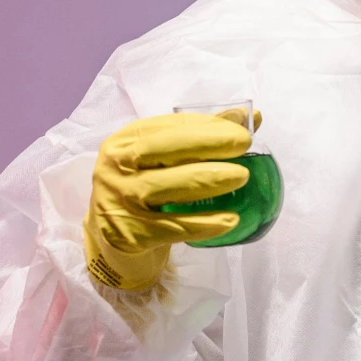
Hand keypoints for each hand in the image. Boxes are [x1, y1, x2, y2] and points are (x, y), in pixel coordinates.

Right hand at [83, 111, 256, 296]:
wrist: (110, 242)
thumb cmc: (143, 192)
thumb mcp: (162, 163)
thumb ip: (201, 138)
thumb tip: (251, 118)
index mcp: (125, 142)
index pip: (166, 127)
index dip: (204, 125)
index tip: (240, 129)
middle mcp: (116, 166)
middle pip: (161, 150)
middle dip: (206, 144)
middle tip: (244, 146)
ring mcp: (119, 200)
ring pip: (164, 187)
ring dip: (206, 180)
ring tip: (242, 177)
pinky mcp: (129, 234)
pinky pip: (172, 227)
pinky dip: (203, 224)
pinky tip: (230, 220)